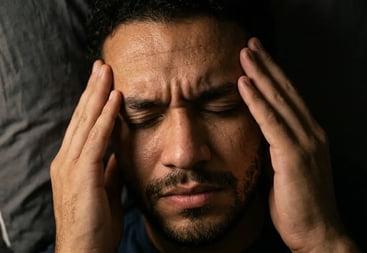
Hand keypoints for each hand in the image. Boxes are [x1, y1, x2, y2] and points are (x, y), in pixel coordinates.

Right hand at [50, 60, 122, 252]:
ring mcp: (71, 166)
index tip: (104, 82)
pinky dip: (106, 117)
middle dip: (93, 89)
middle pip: (82, 117)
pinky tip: (115, 98)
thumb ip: (109, 169)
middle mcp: (67, 160)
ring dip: (98, 94)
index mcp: (73, 163)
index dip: (93, 102)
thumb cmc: (95, 225)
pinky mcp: (82, 174)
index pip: (83, 125)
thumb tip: (118, 152)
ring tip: (107, 71)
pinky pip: (97, 140)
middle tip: (102, 65)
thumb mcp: (105, 190)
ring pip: (87, 122)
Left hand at [238, 38, 359, 251]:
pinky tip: (245, 84)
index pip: (289, 98)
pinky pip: (271, 122)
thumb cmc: (298, 203)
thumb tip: (257, 134)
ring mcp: (306, 142)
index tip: (257, 58)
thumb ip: (275, 147)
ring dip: (260, 74)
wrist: (317, 233)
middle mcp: (311, 133)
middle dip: (267, 65)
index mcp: (309, 135)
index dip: (273, 76)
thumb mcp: (285, 169)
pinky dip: (258, 101)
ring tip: (245, 53)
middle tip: (250, 44)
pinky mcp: (294, 155)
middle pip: (286, 91)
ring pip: (279, 100)